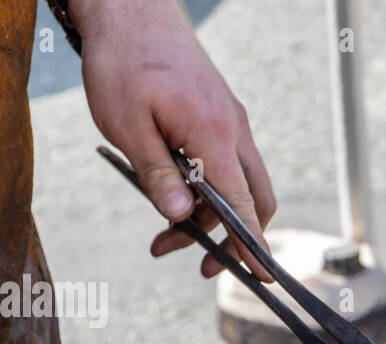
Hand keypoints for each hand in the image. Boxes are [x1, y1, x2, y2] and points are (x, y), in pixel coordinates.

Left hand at [72, 0, 276, 278]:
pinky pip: (224, 163)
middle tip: (199, 263)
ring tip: (164, 235)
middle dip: (232, 237)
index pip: (244, 202)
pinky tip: (171, 196)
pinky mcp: (219, 116)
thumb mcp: (128, 125)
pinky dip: (206, 188)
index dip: (252, 243)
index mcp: (213, 134)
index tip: (262, 275)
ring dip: (209, 215)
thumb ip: (158, 174)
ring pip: (237, 183)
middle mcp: (233, 130)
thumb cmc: (123, 63)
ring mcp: (230, 122)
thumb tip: (183, 217)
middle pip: (255, 199)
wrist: (130, 8)